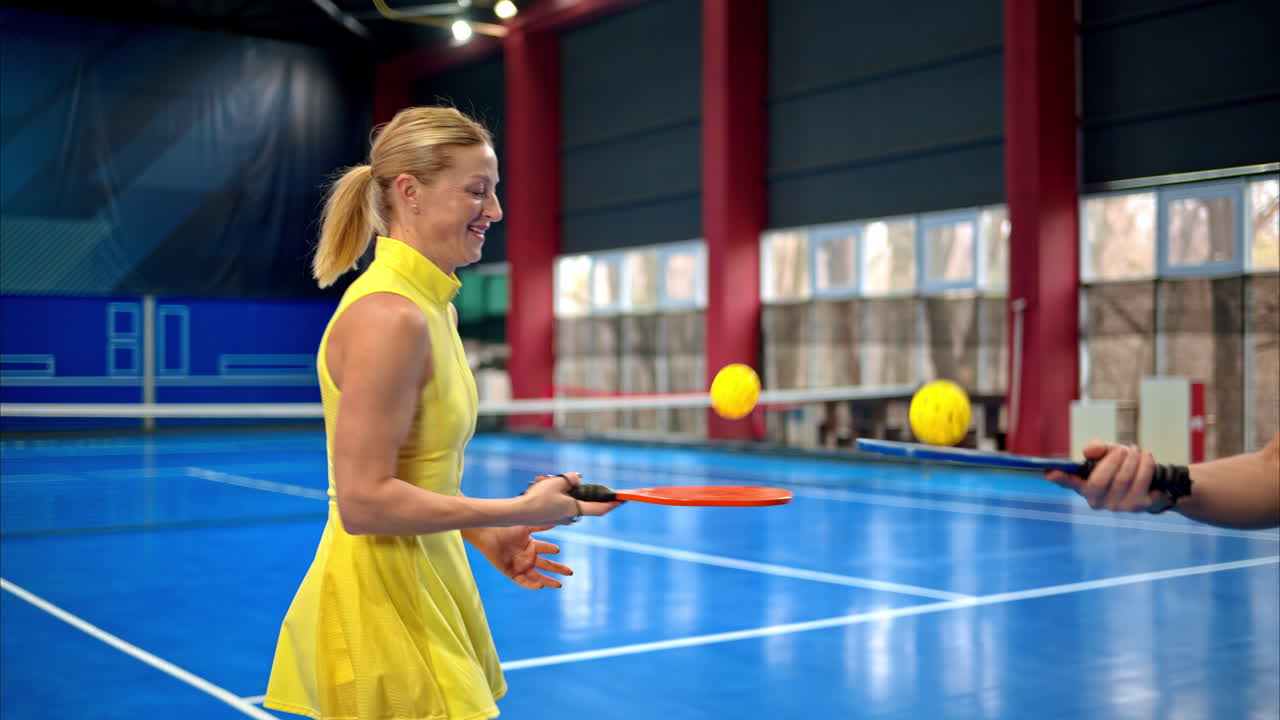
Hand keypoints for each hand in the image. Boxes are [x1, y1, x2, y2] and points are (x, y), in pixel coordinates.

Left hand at [471, 525, 572, 588]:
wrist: (488, 532)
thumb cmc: (505, 526)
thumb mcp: (526, 525)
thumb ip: (541, 525)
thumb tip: (557, 519)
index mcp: (530, 544)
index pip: (545, 549)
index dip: (552, 550)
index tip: (558, 550)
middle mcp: (527, 556)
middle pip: (546, 565)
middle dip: (558, 569)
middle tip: (570, 572)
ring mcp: (519, 565)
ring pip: (537, 576)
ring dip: (548, 580)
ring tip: (559, 585)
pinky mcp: (510, 572)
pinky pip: (523, 581)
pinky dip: (531, 584)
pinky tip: (540, 585)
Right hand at [518, 472, 620, 525]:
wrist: (517, 513)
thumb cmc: (538, 498)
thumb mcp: (557, 482)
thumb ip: (571, 479)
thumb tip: (578, 479)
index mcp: (576, 509)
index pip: (601, 508)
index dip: (613, 503)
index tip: (622, 499)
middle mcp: (571, 516)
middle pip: (581, 500)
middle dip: (575, 487)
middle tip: (562, 478)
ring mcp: (561, 518)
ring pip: (567, 500)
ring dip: (561, 489)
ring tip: (544, 479)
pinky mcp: (551, 517)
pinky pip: (558, 503)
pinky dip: (554, 493)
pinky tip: (541, 485)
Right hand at [1046, 441, 1160, 511]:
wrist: (1146, 485)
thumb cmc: (1119, 467)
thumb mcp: (1106, 454)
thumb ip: (1097, 448)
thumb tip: (1089, 451)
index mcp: (1083, 486)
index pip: (1068, 482)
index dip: (1060, 478)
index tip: (1050, 473)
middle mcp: (1096, 501)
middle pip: (1102, 479)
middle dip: (1115, 458)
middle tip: (1124, 448)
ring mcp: (1116, 506)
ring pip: (1124, 479)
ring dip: (1133, 459)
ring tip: (1136, 451)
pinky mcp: (1137, 506)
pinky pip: (1142, 482)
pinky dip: (1146, 465)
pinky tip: (1147, 459)